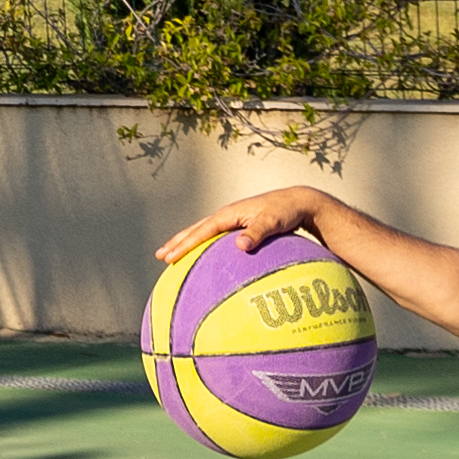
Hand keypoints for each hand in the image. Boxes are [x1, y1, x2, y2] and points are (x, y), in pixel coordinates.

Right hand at [152, 185, 331, 268]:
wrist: (298, 202)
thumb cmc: (285, 212)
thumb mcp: (272, 222)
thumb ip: (257, 233)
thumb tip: (240, 246)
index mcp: (229, 213)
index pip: (201, 231)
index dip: (184, 244)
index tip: (169, 257)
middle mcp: (226, 215)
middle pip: (195, 229)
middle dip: (177, 242)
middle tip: (161, 257)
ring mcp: (232, 219)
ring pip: (202, 231)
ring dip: (186, 242)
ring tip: (172, 255)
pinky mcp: (239, 225)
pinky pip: (213, 235)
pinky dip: (202, 243)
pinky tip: (202, 256)